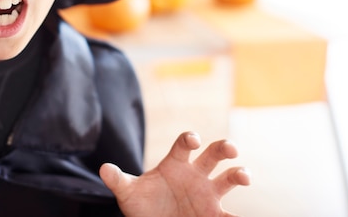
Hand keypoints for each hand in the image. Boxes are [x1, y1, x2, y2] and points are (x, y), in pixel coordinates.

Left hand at [100, 132, 249, 216]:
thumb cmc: (142, 204)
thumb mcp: (128, 192)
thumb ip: (118, 180)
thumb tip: (102, 169)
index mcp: (176, 163)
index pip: (184, 145)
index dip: (189, 138)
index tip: (193, 139)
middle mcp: (196, 174)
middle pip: (213, 154)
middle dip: (223, 147)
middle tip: (230, 148)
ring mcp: (208, 193)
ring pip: (229, 178)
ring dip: (240, 173)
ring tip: (244, 176)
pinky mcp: (214, 214)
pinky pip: (230, 214)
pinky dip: (237, 216)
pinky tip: (239, 216)